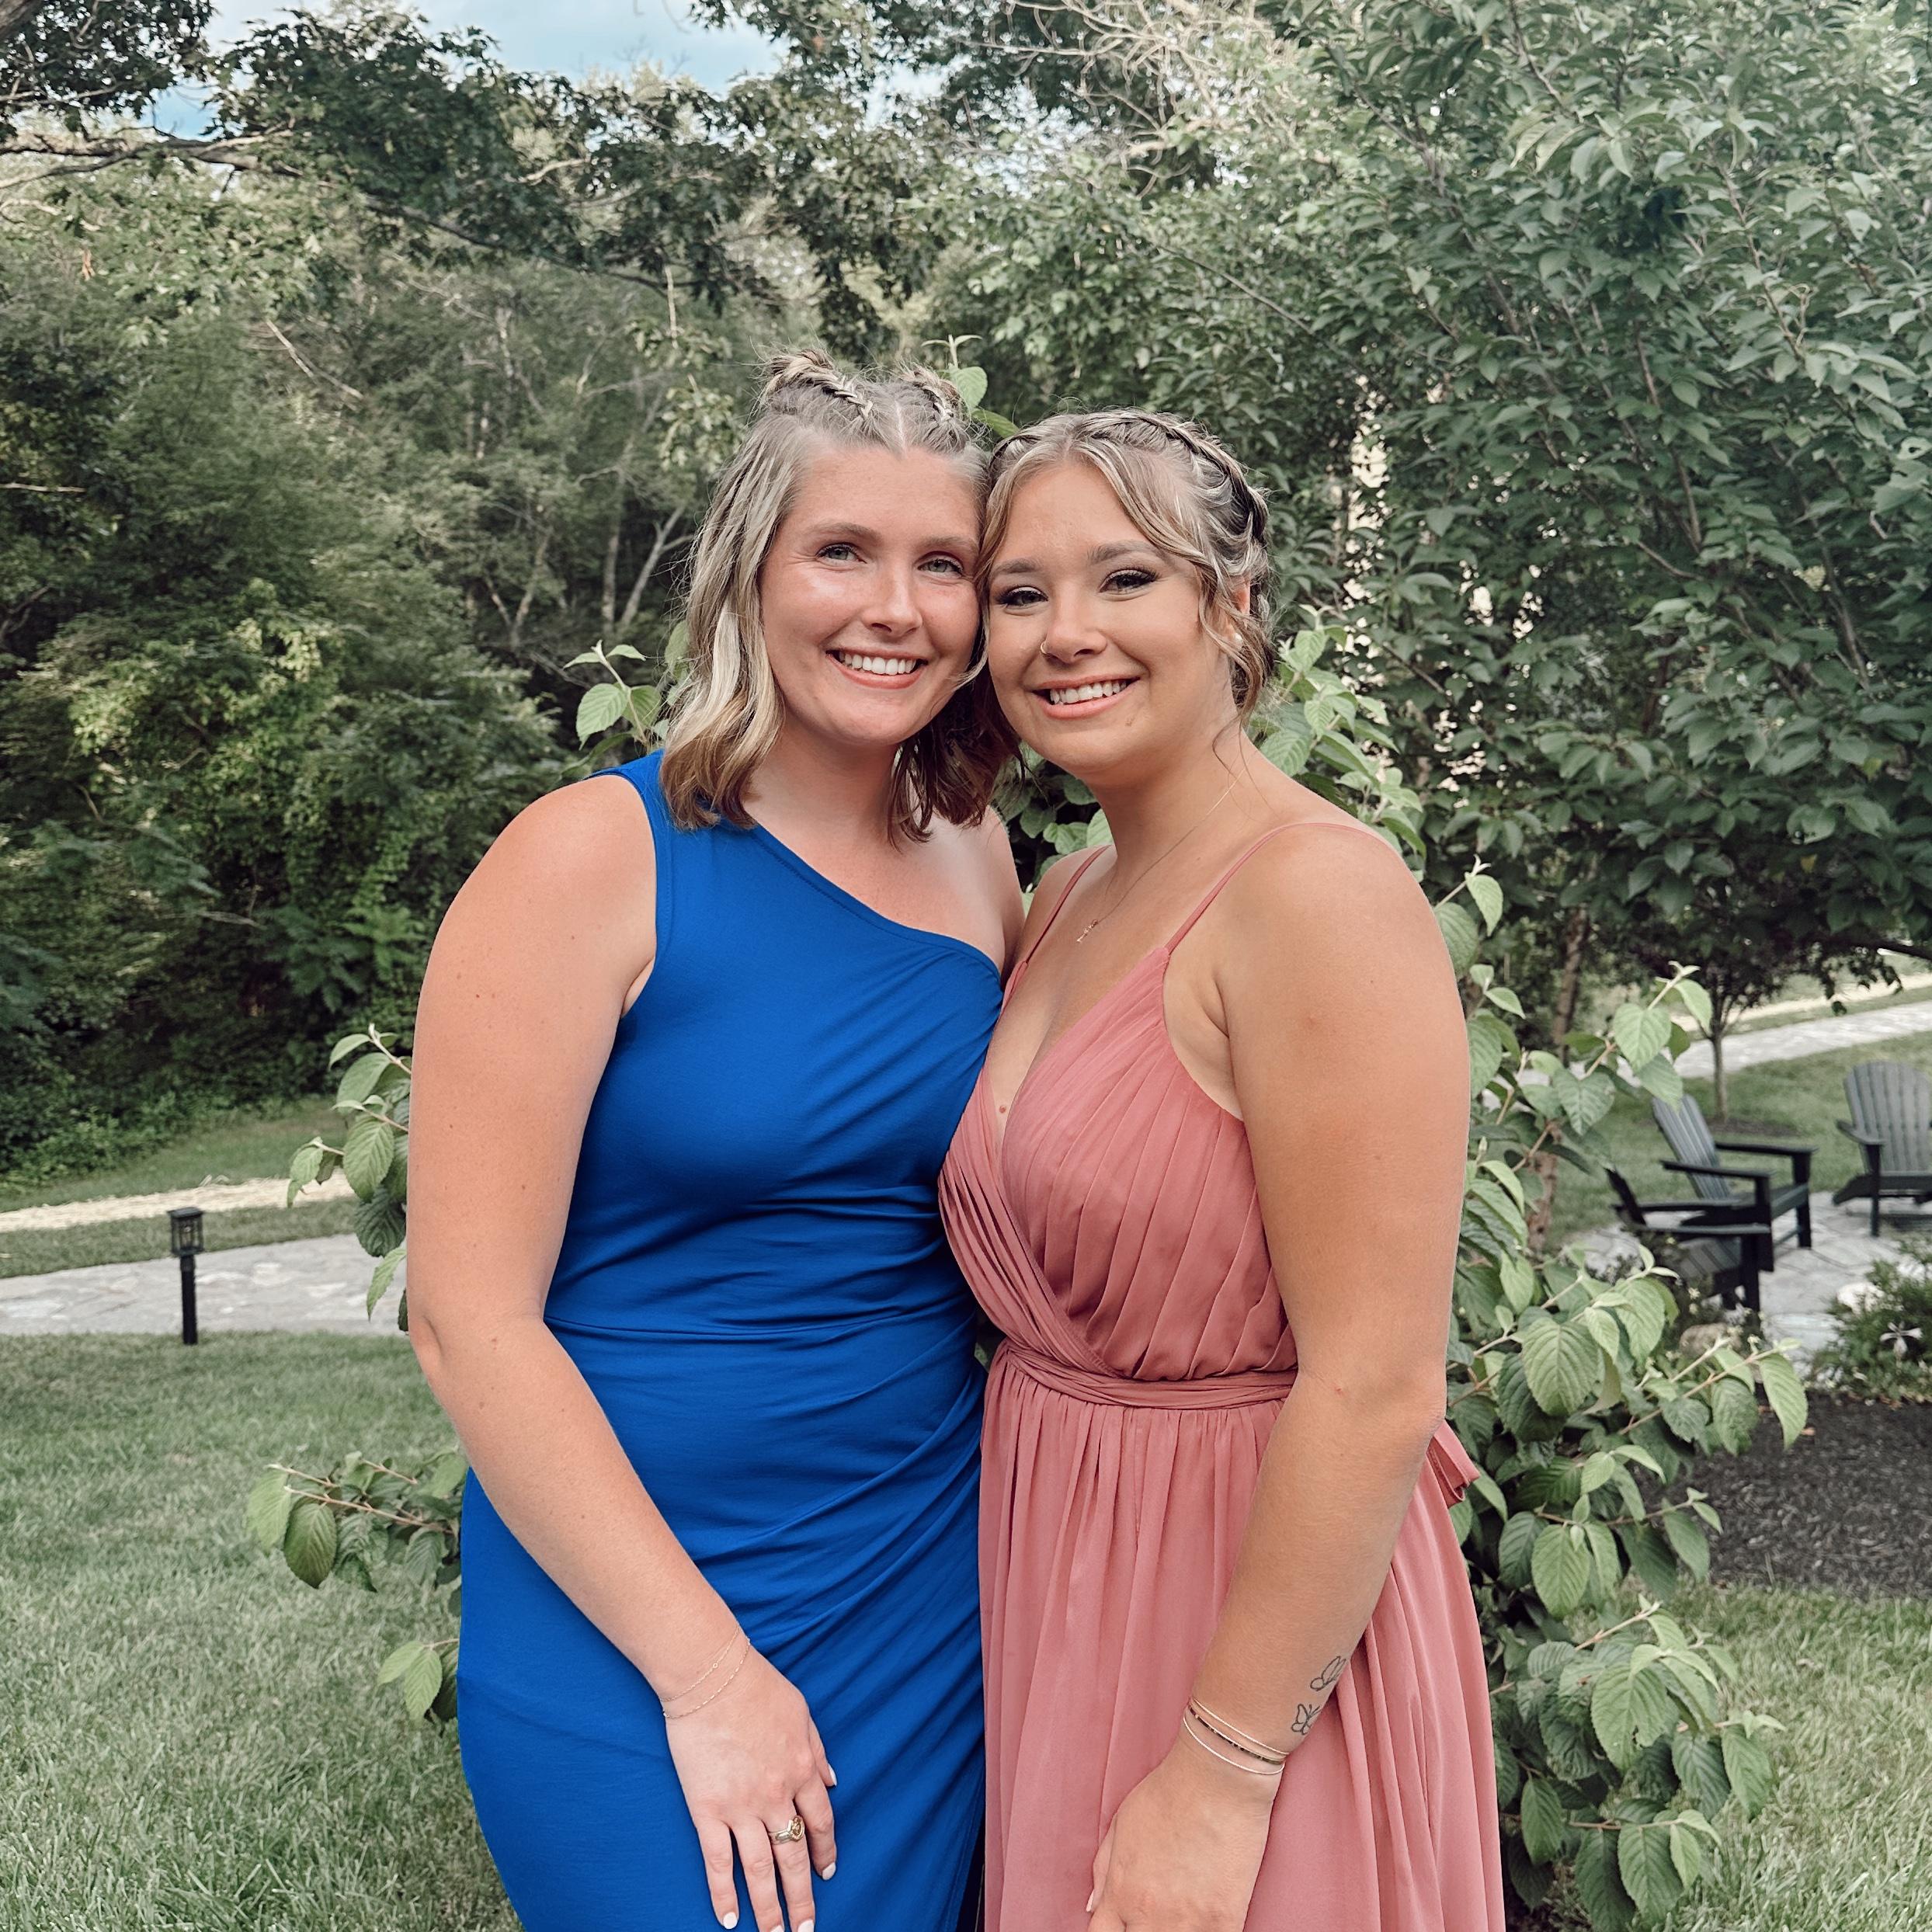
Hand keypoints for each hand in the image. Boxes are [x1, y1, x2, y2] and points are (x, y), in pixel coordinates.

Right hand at [663, 1645, 837, 1931]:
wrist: (712, 1675)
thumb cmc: (756, 1685)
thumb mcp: (802, 1711)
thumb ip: (818, 1749)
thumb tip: (831, 1781)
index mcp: (804, 1769)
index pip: (820, 1823)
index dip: (825, 1852)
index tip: (827, 1874)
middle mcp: (778, 1795)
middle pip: (795, 1857)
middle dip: (802, 1897)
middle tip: (806, 1929)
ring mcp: (742, 1806)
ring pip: (761, 1868)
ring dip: (769, 1908)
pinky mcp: (708, 1809)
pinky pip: (718, 1860)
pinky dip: (723, 1892)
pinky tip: (728, 1917)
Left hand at [1085, 1733, 1276, 1931]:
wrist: (1217, 1777)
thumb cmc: (1167, 1791)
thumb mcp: (1122, 1823)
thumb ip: (1104, 1870)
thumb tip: (1092, 1907)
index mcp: (1122, 1892)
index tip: (1123, 1925)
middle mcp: (1151, 1915)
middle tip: (1152, 1919)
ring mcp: (1190, 1923)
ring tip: (1180, 1913)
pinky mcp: (1226, 1921)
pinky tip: (1207, 1918)